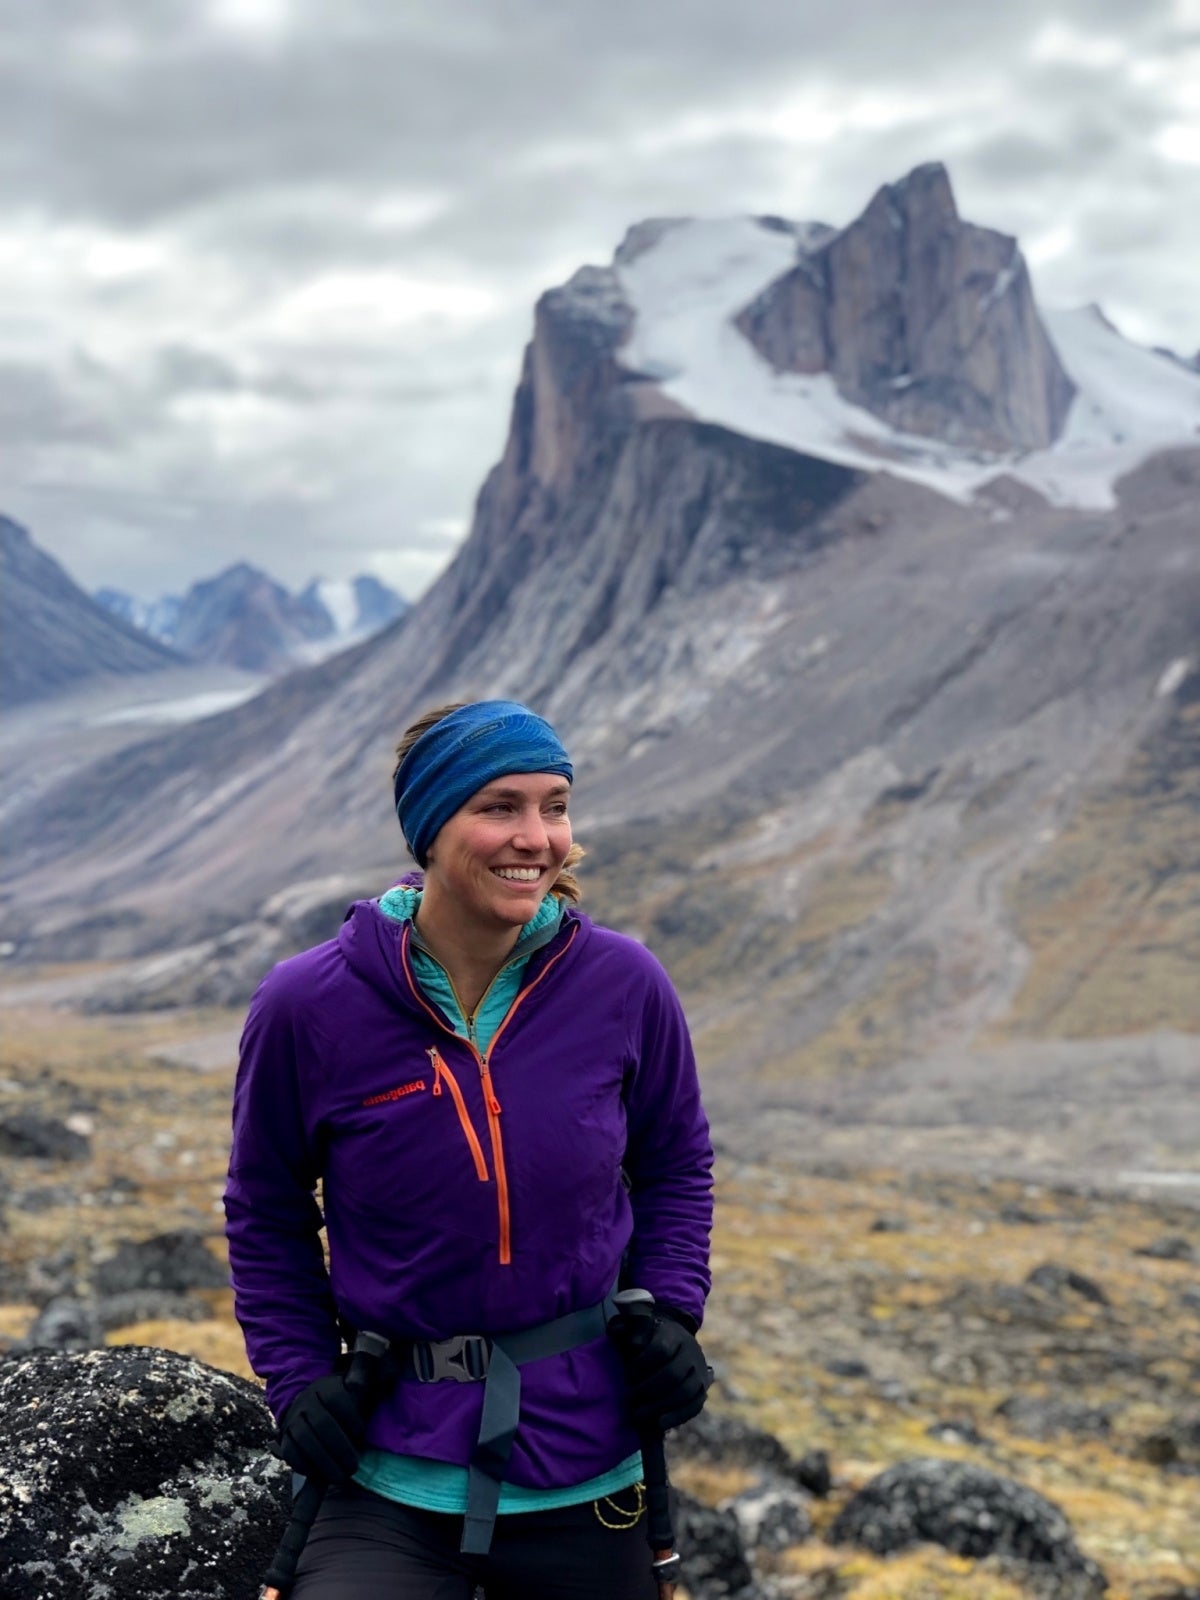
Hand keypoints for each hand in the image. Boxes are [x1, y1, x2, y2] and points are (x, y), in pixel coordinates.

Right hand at [276, 1373, 365, 1481]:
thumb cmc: (338, 1402)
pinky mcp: (285, 1438)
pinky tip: (320, 1475)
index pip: (338, 1400)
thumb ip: (365, 1383)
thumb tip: (390, 1374)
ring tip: (341, 1476)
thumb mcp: (350, 1387)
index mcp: (325, 1387)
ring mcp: (293, 1420)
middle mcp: (306, 1401)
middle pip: (323, 1423)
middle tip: (353, 1466)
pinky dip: (306, 1467)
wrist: (304, 1404)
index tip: (361, 1435)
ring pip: (306, 1440)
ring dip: (325, 1462)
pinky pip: (292, 1453)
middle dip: (340, 1448)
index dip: (351, 1418)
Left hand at [608, 1302, 711, 1431]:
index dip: (643, 1363)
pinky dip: (678, 1416)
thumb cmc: (652, 1337)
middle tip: (630, 1399)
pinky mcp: (703, 1389)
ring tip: (640, 1415)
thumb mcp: (642, 1327)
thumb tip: (629, 1340)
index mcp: (675, 1334)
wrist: (677, 1340)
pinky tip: (660, 1424)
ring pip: (685, 1392)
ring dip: (661, 1406)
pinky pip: (695, 1405)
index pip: (661, 1349)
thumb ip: (632, 1330)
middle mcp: (692, 1352)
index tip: (629, 1373)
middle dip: (649, 1389)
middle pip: (673, 1374)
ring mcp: (700, 1371)